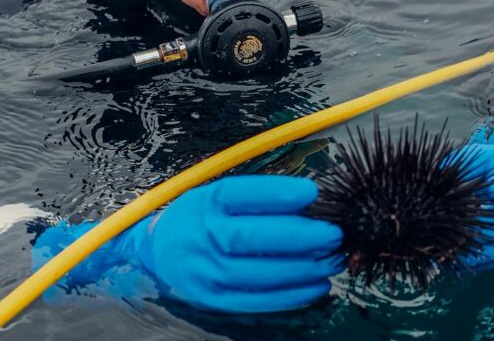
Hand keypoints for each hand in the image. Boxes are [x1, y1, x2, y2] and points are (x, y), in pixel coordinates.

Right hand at [127, 175, 343, 312]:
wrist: (159, 251)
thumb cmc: (202, 217)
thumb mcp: (218, 194)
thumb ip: (257, 197)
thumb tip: (310, 200)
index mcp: (207, 202)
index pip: (242, 194)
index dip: (279, 194)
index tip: (313, 192)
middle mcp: (203, 236)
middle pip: (251, 237)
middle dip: (299, 236)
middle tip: (333, 234)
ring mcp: (207, 271)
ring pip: (258, 273)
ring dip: (303, 269)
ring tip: (332, 261)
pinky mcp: (215, 298)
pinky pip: (256, 300)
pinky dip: (291, 295)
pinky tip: (317, 286)